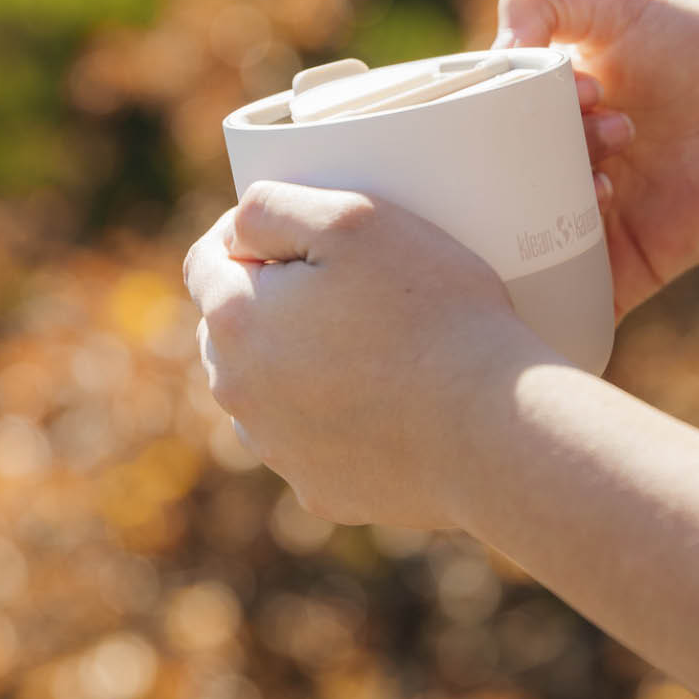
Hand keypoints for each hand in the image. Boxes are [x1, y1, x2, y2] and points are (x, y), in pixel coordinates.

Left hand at [182, 180, 539, 527]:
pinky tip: (393, 403)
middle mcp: (240, 393)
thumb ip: (273, 207)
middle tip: (353, 285)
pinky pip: (315, 440)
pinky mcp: (324, 491)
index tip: (306, 231)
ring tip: (379, 345)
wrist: (492, 428)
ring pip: (270, 388)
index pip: (206, 261)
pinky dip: (339, 418)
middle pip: (234, 328)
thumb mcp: (354, 218)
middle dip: (275, 301)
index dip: (250, 235)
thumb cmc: (433, 312)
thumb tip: (236, 228)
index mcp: (235, 321)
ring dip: (302, 362)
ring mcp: (280, 450)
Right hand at [496, 0, 698, 316]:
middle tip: (594, 129)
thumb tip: (491, 55)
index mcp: (538, 118)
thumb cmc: (697, 47)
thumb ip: (537, 3)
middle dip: (524, 165)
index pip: (475, 135)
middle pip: (494, 191)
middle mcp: (552, 173)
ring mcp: (584, 223)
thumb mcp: (611, 1)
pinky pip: (570, 297)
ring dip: (548, 213)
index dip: (490, 119)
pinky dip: (555, 292)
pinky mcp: (622, 266)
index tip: (557, 92)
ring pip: (525, 243)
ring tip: (609, 175)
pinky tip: (572, 247)